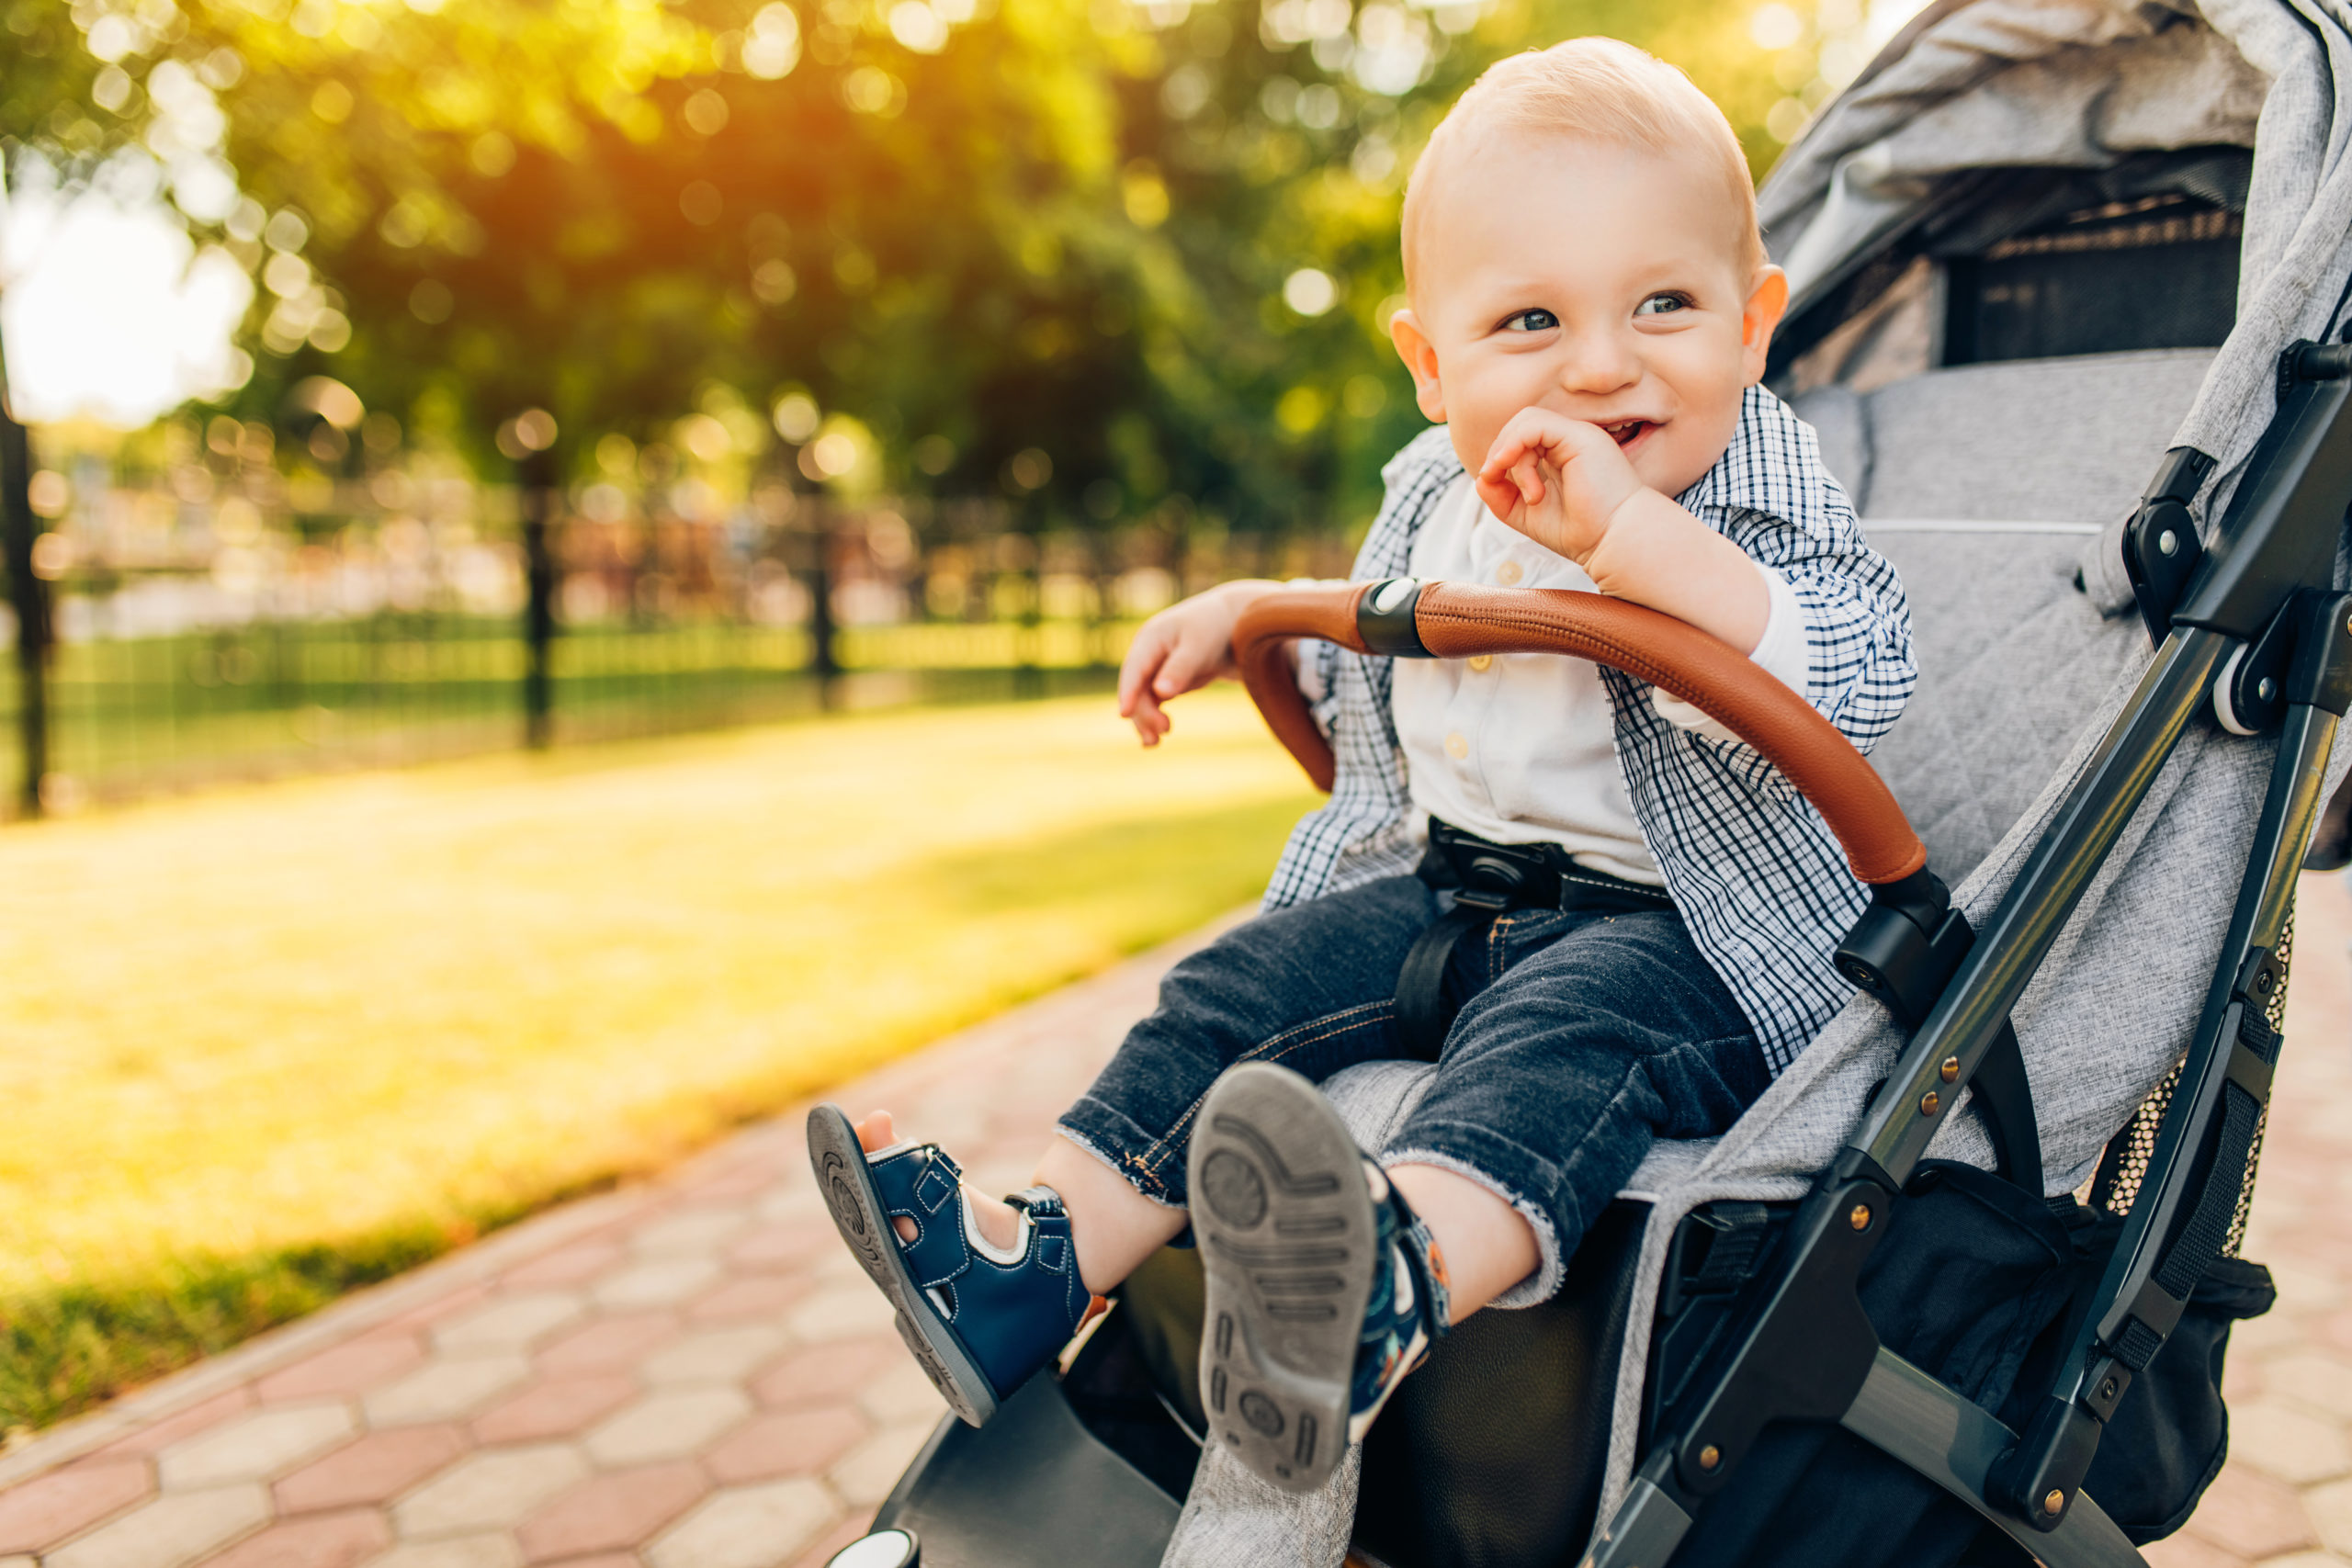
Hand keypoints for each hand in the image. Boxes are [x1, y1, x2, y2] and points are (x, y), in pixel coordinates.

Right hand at [1117, 579, 1282, 744]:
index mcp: (1150, 638)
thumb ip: (1180, 669)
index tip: (1124, 714)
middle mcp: (1147, 654)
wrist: (1234, 623)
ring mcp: (1155, 668)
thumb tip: (1161, 693)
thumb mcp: (1199, 647)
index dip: (1128, 692)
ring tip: (1154, 743)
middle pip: (1137, 688)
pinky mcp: (1166, 680)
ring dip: (1146, 720)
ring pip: (1142, 699)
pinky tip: (1156, 738)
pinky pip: (1153, 703)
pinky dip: (1154, 719)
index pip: (1134, 669)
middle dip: (1145, 711)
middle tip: (1165, 730)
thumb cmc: (1215, 629)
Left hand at [1474, 409, 1645, 566]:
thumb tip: (1481, 477)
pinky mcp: (1581, 437)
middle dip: (1500, 452)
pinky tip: (1512, 467)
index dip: (1499, 455)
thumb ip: (1501, 496)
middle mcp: (1571, 441)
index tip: (1492, 483)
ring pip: (1526, 420)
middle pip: (1520, 424)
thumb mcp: (1527, 514)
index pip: (1522, 437)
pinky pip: (1535, 424)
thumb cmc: (1581, 532)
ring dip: (1509, 452)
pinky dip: (1515, 444)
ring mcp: (1578, 436)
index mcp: (1562, 455)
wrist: (1614, 541)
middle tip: (1497, 480)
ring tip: (1524, 489)